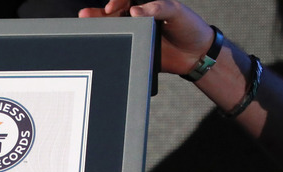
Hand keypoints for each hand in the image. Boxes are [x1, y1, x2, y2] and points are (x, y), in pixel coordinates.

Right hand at [82, 1, 214, 75]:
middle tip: (86, 15)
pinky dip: (111, 46)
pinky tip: (101, 45)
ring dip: (100, 27)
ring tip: (85, 24)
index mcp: (148, 5)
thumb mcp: (177, 12)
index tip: (112, 8)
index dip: (117, 1)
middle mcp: (140, 18)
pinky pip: (122, 48)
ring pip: (115, 29)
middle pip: (115, 13)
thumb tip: (135, 10)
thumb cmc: (190, 28)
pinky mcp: (137, 49)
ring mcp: (137, 34)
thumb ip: (158, 8)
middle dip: (99, 14)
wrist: (197, 55)